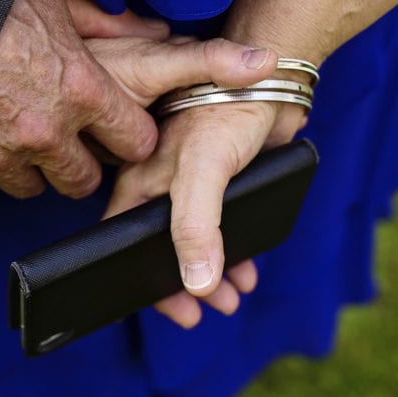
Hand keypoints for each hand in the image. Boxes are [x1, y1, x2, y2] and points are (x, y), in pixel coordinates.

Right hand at [0, 0, 169, 198]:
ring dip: (26, 167)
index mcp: (81, 92)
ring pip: (29, 187)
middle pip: (82, 181)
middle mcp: (45, 135)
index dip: (131, 135)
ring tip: (11, 134)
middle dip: (78, 164)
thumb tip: (153, 29)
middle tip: (65, 141)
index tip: (120, 129)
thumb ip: (104, 21)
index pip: (135, 141)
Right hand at [104, 94, 306, 328]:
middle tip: (205, 314)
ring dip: (212, 276)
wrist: (273, 83)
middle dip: (182, 287)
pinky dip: (234, 256)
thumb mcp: (203, 172)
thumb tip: (196, 286)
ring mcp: (191, 189)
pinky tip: (249, 272)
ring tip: (233, 299)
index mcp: (139, 184)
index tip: (172, 308)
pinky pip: (223, 232)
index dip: (140, 280)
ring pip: (193, 245)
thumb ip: (195, 227)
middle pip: (159, 251)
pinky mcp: (223, 186)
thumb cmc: (225, 112)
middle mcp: (159, 189)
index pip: (124, 243)